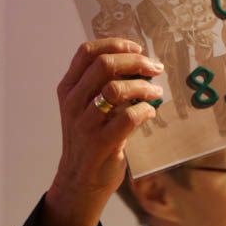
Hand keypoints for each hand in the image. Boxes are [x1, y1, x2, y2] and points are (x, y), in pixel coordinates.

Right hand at [41, 39, 164, 225]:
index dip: (115, 44)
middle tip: (155, 68)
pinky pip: (128, 117)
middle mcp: (73, 102)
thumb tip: (140, 62)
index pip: (86, 51)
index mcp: (68, 88)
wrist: (80, 181)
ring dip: (144, 87)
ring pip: (117, 89)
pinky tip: (150, 112)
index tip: (137, 48)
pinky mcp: (100, 143)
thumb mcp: (87, 108)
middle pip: (105, 64)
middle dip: (136, 62)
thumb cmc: (91, 138)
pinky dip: (145, 110)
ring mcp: (84, 123)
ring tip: (157, 92)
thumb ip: (102, 85)